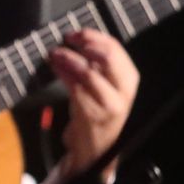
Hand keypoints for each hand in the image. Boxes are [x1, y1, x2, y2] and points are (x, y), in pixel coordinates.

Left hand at [48, 29, 138, 181]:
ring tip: (55, 53)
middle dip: (84, 43)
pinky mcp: (91, 113)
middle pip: (108, 57)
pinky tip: (55, 67)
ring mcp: (108, 103)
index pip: (116, 49)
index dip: (94, 36)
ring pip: (88, 71)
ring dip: (68, 58)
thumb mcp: (104, 88)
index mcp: (129, 80)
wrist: (96, 150)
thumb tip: (79, 41)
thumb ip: (98, 67)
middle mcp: (123, 91)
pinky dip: (63, 72)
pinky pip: (75, 86)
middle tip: (66, 39)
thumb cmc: (98, 114)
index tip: (76, 33)